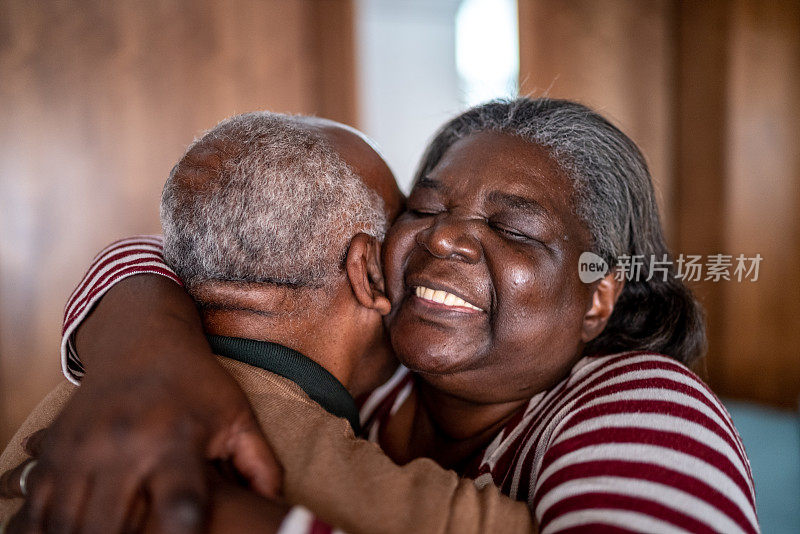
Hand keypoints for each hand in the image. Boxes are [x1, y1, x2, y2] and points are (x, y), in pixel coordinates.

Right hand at [5, 275, 281, 533]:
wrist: (142, 339)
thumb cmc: (197, 384)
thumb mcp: (238, 417)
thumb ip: (260, 465)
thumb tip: (278, 509)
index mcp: (177, 440)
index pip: (180, 503)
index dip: (181, 533)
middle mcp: (126, 445)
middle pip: (112, 526)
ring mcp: (83, 447)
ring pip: (67, 523)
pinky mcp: (55, 448)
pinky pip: (35, 506)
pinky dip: (43, 528)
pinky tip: (62, 533)